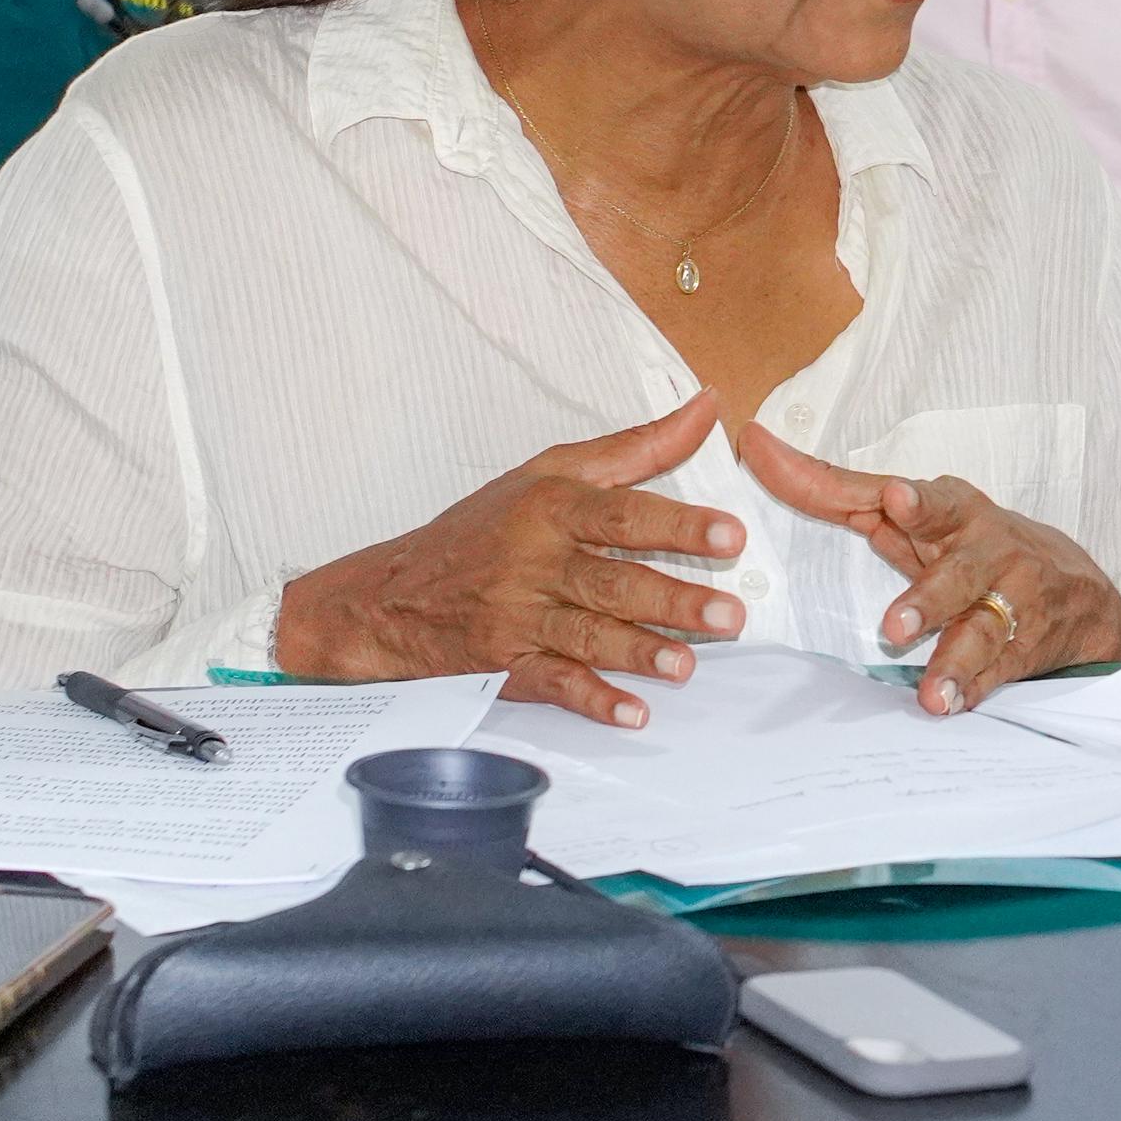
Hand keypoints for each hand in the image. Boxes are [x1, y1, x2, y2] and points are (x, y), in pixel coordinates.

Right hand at [275, 395, 750, 727]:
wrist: (391, 595)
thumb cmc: (481, 527)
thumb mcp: (550, 472)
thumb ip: (636, 448)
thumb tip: (707, 408)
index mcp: (551, 509)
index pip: (622, 514)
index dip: (677, 525)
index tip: (729, 535)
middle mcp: (534, 562)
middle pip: (611, 581)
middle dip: (672, 600)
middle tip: (729, 614)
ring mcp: (517, 617)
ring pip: (586, 635)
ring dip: (638, 651)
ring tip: (687, 665)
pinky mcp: (505, 665)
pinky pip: (553, 684)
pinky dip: (592, 700)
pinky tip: (632, 712)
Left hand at [731, 422, 1120, 712]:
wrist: (1079, 594)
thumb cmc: (973, 545)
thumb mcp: (921, 515)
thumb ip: (841, 492)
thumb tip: (761, 451)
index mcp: (956, 511)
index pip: (922, 504)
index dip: (908, 504)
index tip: (897, 500)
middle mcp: (988, 551)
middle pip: (960, 573)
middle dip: (929, 598)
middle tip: (895, 626)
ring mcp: (1011, 602)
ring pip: (982, 631)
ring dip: (953, 661)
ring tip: (932, 693)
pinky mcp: (1023, 647)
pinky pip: (996, 673)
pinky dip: (974, 691)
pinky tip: (953, 708)